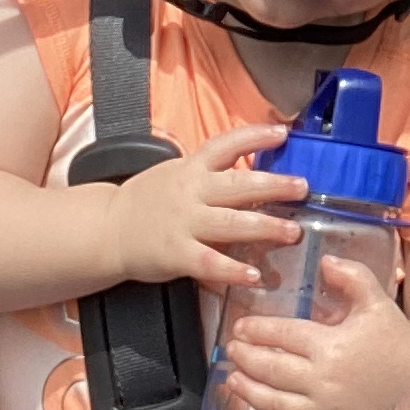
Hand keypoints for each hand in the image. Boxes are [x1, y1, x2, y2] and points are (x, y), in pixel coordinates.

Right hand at [97, 122, 307, 292]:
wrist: (107, 229)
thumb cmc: (148, 201)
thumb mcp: (177, 174)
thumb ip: (210, 172)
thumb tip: (254, 167)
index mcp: (192, 168)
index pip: (226, 144)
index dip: (255, 137)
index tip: (283, 133)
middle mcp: (191, 192)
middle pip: (238, 185)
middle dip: (273, 186)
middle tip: (302, 188)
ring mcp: (184, 223)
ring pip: (230, 223)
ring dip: (264, 227)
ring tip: (292, 232)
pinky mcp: (176, 255)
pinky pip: (209, 263)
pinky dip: (233, 270)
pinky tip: (255, 275)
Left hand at [222, 258, 409, 409]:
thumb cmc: (395, 339)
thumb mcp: (376, 301)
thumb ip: (351, 277)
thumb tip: (324, 261)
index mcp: (329, 346)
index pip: (282, 335)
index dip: (257, 330)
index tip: (241, 328)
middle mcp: (322, 381)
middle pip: (271, 370)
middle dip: (246, 359)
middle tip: (233, 351)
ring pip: (275, 405)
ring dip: (249, 393)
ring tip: (234, 381)